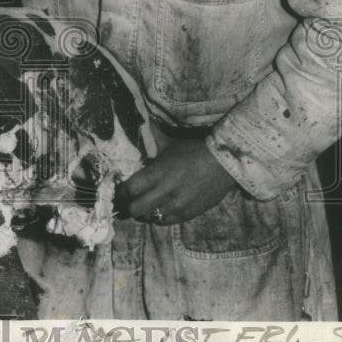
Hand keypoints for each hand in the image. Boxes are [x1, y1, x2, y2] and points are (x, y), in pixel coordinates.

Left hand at [114, 137, 235, 224]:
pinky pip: (164, 222)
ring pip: (148, 218)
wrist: (223, 164)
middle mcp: (165, 191)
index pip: (129, 189)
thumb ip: (152, 136)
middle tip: (126, 202)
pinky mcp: (187, 214)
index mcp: (158, 172)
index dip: (120, 192)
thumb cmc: (194, 150)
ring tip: (141, 206)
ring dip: (142, 212)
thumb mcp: (170, 143)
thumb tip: (140, 119)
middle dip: (127, 206)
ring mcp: (176, 205)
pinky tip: (157, 210)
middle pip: (135, 209)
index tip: (118, 191)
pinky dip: (158, 217)